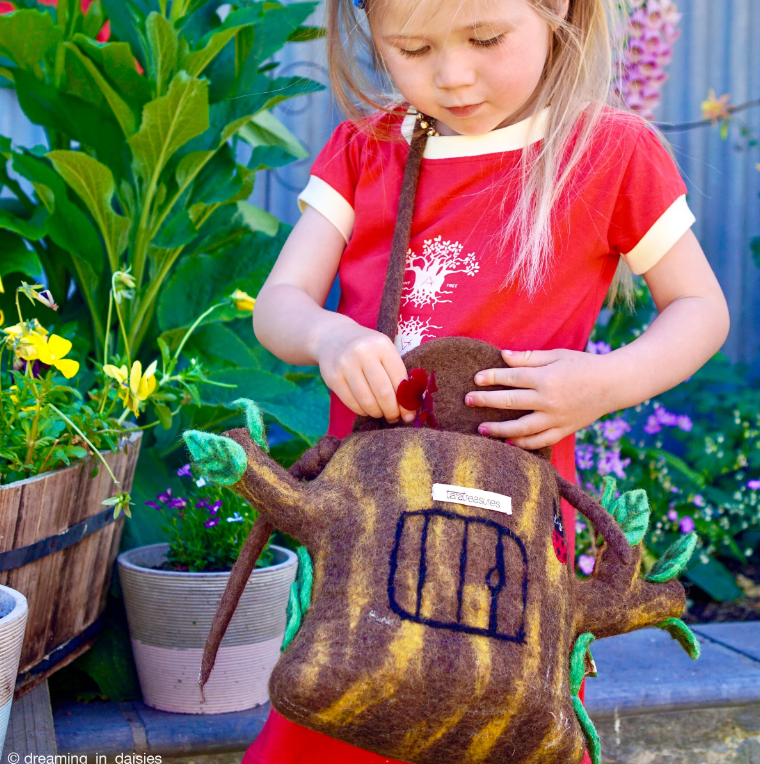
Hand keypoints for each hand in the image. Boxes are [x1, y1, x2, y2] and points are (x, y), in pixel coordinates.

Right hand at [315, 321, 415, 422]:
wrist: (333, 336)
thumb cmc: (366, 348)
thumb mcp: (384, 351)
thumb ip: (397, 374)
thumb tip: (410, 407)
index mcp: (382, 345)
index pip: (400, 379)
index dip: (406, 402)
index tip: (409, 414)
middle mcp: (363, 353)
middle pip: (383, 392)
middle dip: (392, 411)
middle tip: (394, 417)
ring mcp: (345, 365)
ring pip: (367, 401)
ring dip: (377, 413)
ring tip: (380, 413)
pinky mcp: (332, 377)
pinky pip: (351, 403)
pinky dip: (362, 411)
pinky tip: (366, 409)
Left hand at [465, 349, 615, 449]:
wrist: (613, 385)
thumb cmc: (583, 365)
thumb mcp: (557, 355)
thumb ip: (529, 358)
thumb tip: (503, 356)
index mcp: (546, 378)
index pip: (511, 378)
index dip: (491, 378)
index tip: (476, 379)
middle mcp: (549, 400)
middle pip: (510, 402)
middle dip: (486, 401)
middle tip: (468, 401)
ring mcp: (556, 419)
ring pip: (521, 429)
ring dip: (498, 429)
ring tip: (481, 428)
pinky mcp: (563, 431)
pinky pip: (539, 441)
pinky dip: (522, 444)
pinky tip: (507, 442)